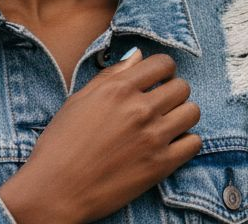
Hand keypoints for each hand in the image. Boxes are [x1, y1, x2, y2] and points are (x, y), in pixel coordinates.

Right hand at [0, 49, 201, 223]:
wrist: (53, 193)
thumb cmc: (59, 146)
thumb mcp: (78, 101)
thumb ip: (111, 75)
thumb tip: (138, 54)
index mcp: (119, 90)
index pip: (164, 63)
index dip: (163, 71)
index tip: (157, 81)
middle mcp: (140, 109)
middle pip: (182, 87)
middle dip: (172, 93)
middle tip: (159, 106)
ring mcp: (153, 137)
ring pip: (192, 112)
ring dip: (182, 116)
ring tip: (166, 125)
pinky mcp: (161, 164)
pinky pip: (194, 143)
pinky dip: (186, 143)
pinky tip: (169, 146)